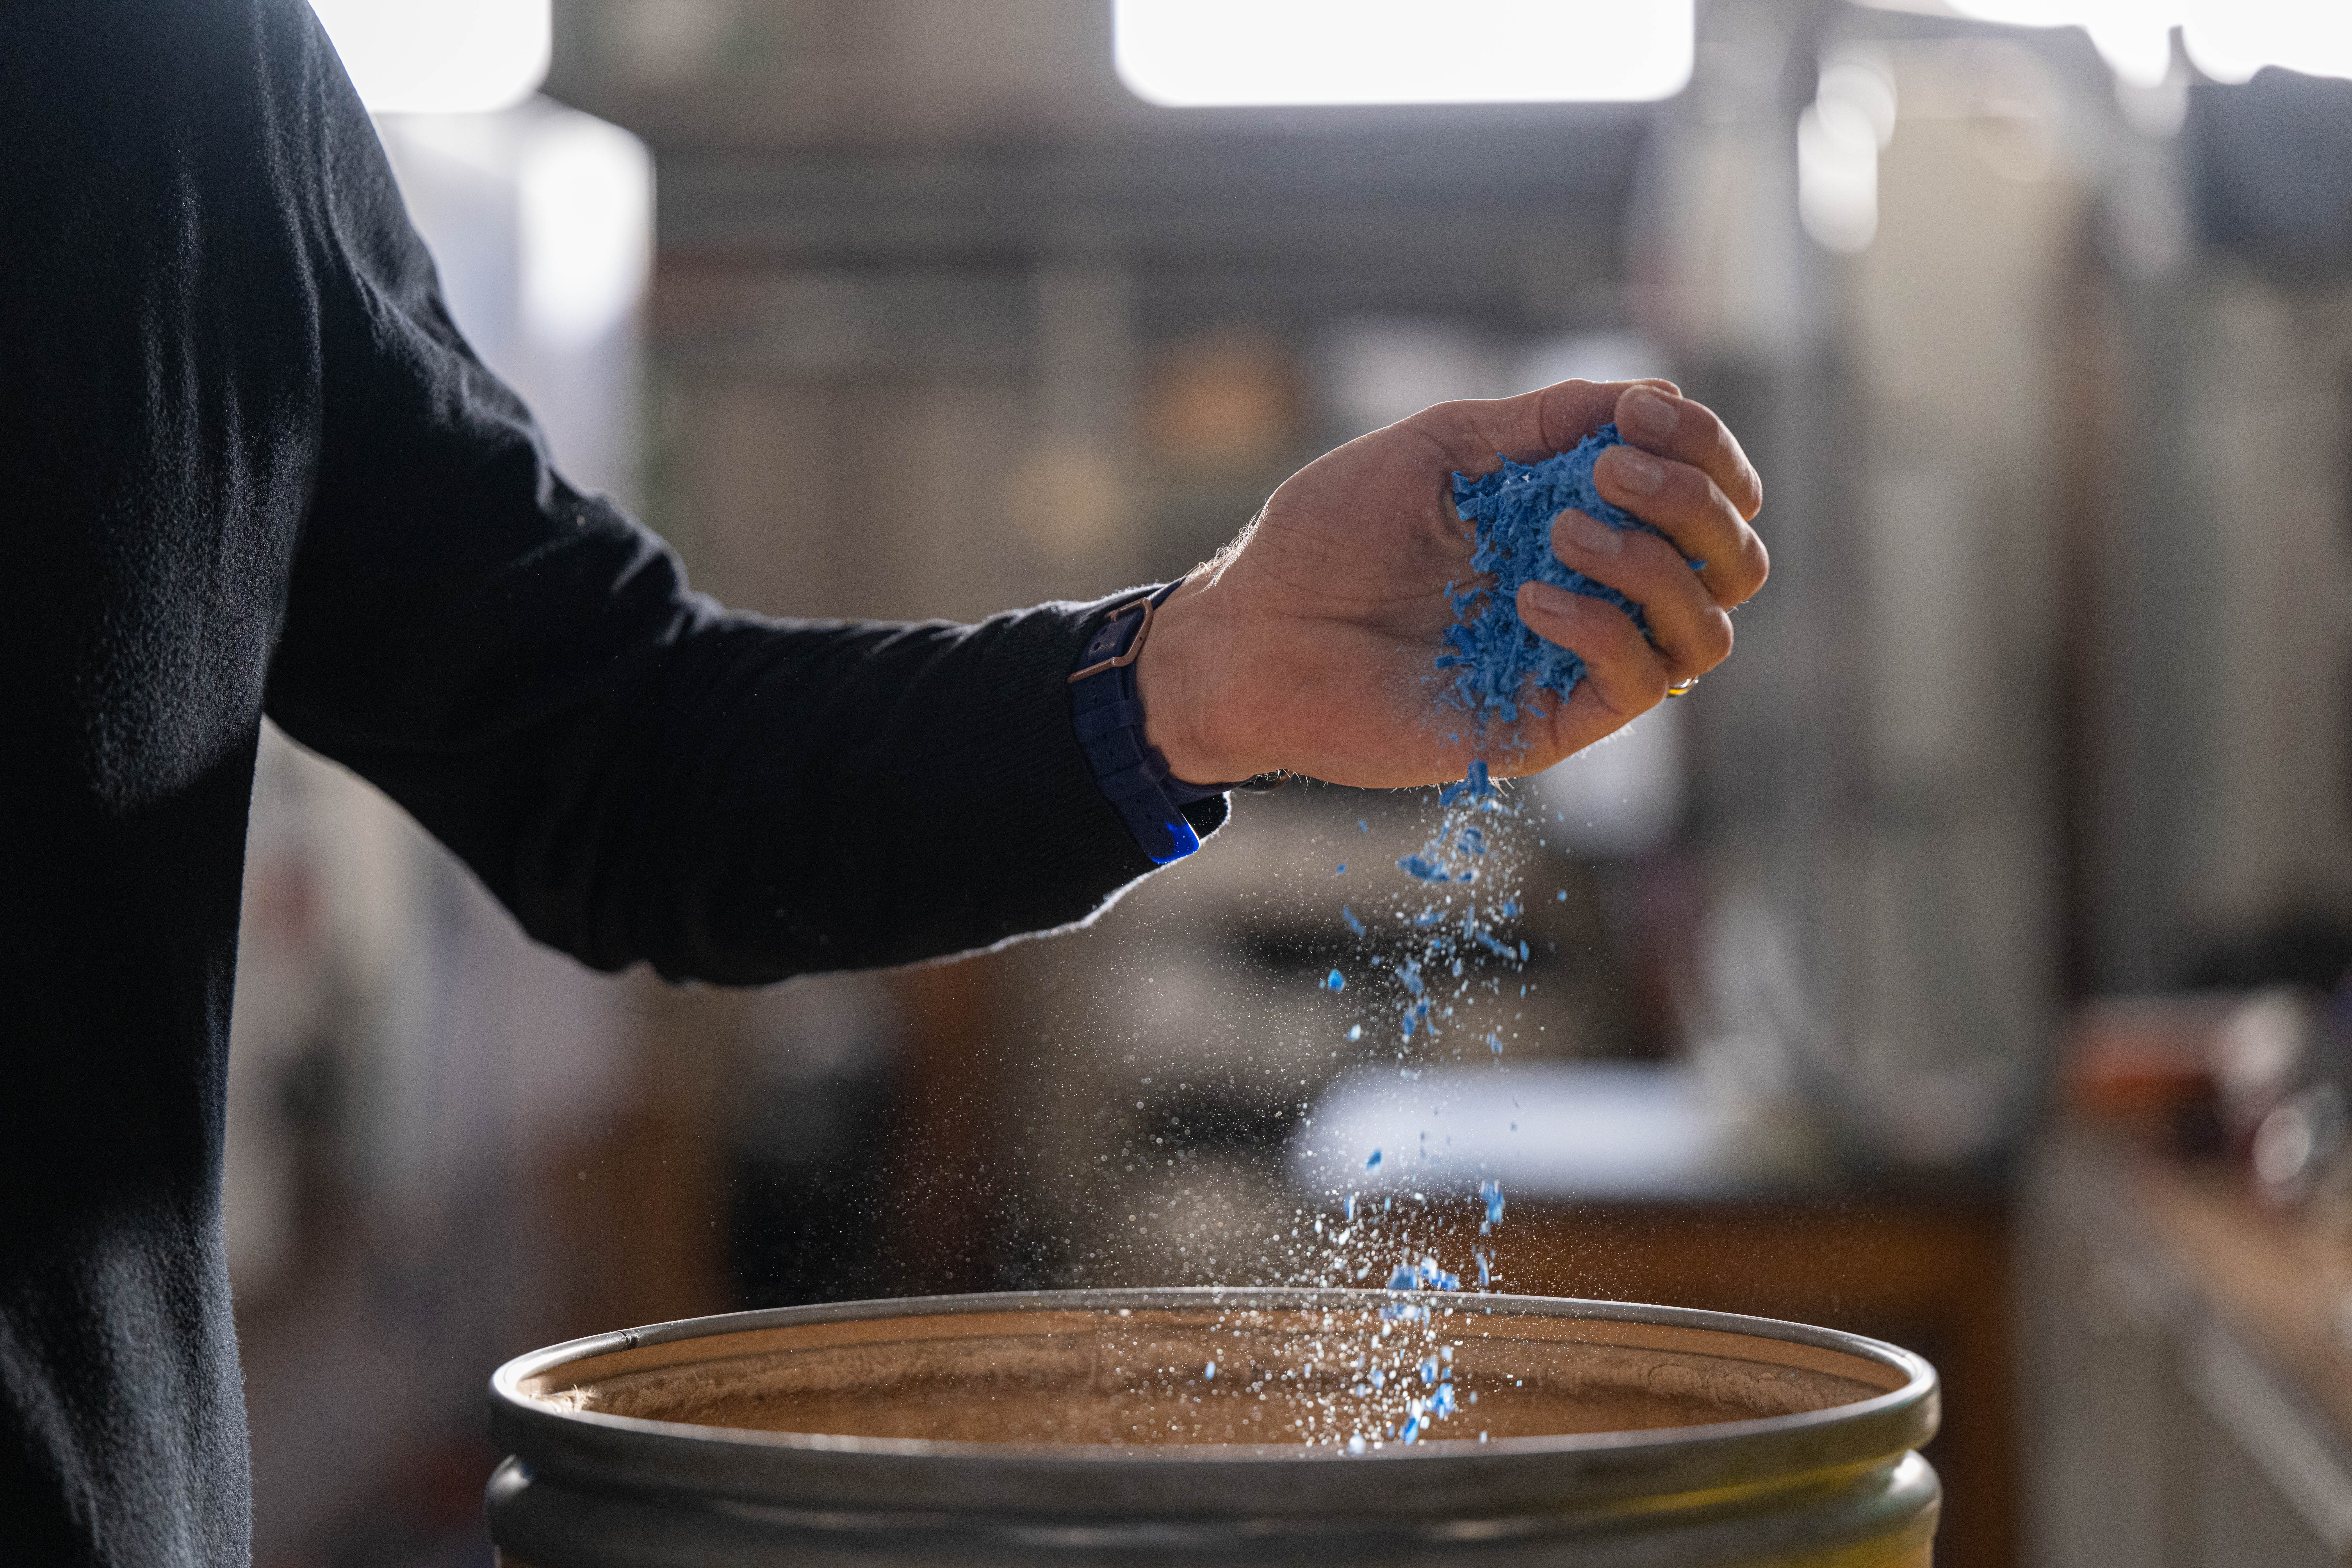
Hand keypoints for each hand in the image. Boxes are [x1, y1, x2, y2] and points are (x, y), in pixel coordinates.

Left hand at [1135, 380, 1766, 788]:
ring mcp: (1579, 663)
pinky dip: (1601, 628)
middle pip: (1734, 559)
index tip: (1644, 416)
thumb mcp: (1435, 448)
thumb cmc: (1324, 537)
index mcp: (1578, 517)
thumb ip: (1539, 423)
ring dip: (1657, 564)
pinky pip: (1642, 683)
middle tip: (1607, 476)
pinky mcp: (1552, 724)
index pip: (1707, 490)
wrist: (1251, 634)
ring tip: (1561, 534)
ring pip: (1709, 627)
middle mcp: (1597, 591)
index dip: (1706, 446)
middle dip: (1696, 499)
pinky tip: (1531, 597)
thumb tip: (1645, 396)